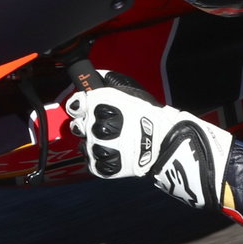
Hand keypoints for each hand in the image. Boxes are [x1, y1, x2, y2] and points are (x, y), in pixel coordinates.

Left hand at [64, 80, 232, 209]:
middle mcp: (99, 126)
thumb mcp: (130, 91)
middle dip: (87, 125)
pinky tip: (111, 153)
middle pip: (79, 126)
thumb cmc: (149, 115)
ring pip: (85, 145)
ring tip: (110, 141)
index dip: (78, 106)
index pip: (75, 105)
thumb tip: (93, 75)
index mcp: (103, 104)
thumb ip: (109, 82)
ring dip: (93, 143)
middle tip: (103, 125)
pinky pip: (92, 163)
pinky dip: (99, 160)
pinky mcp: (106, 167)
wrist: (166, 142)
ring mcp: (101, 149)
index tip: (83, 108)